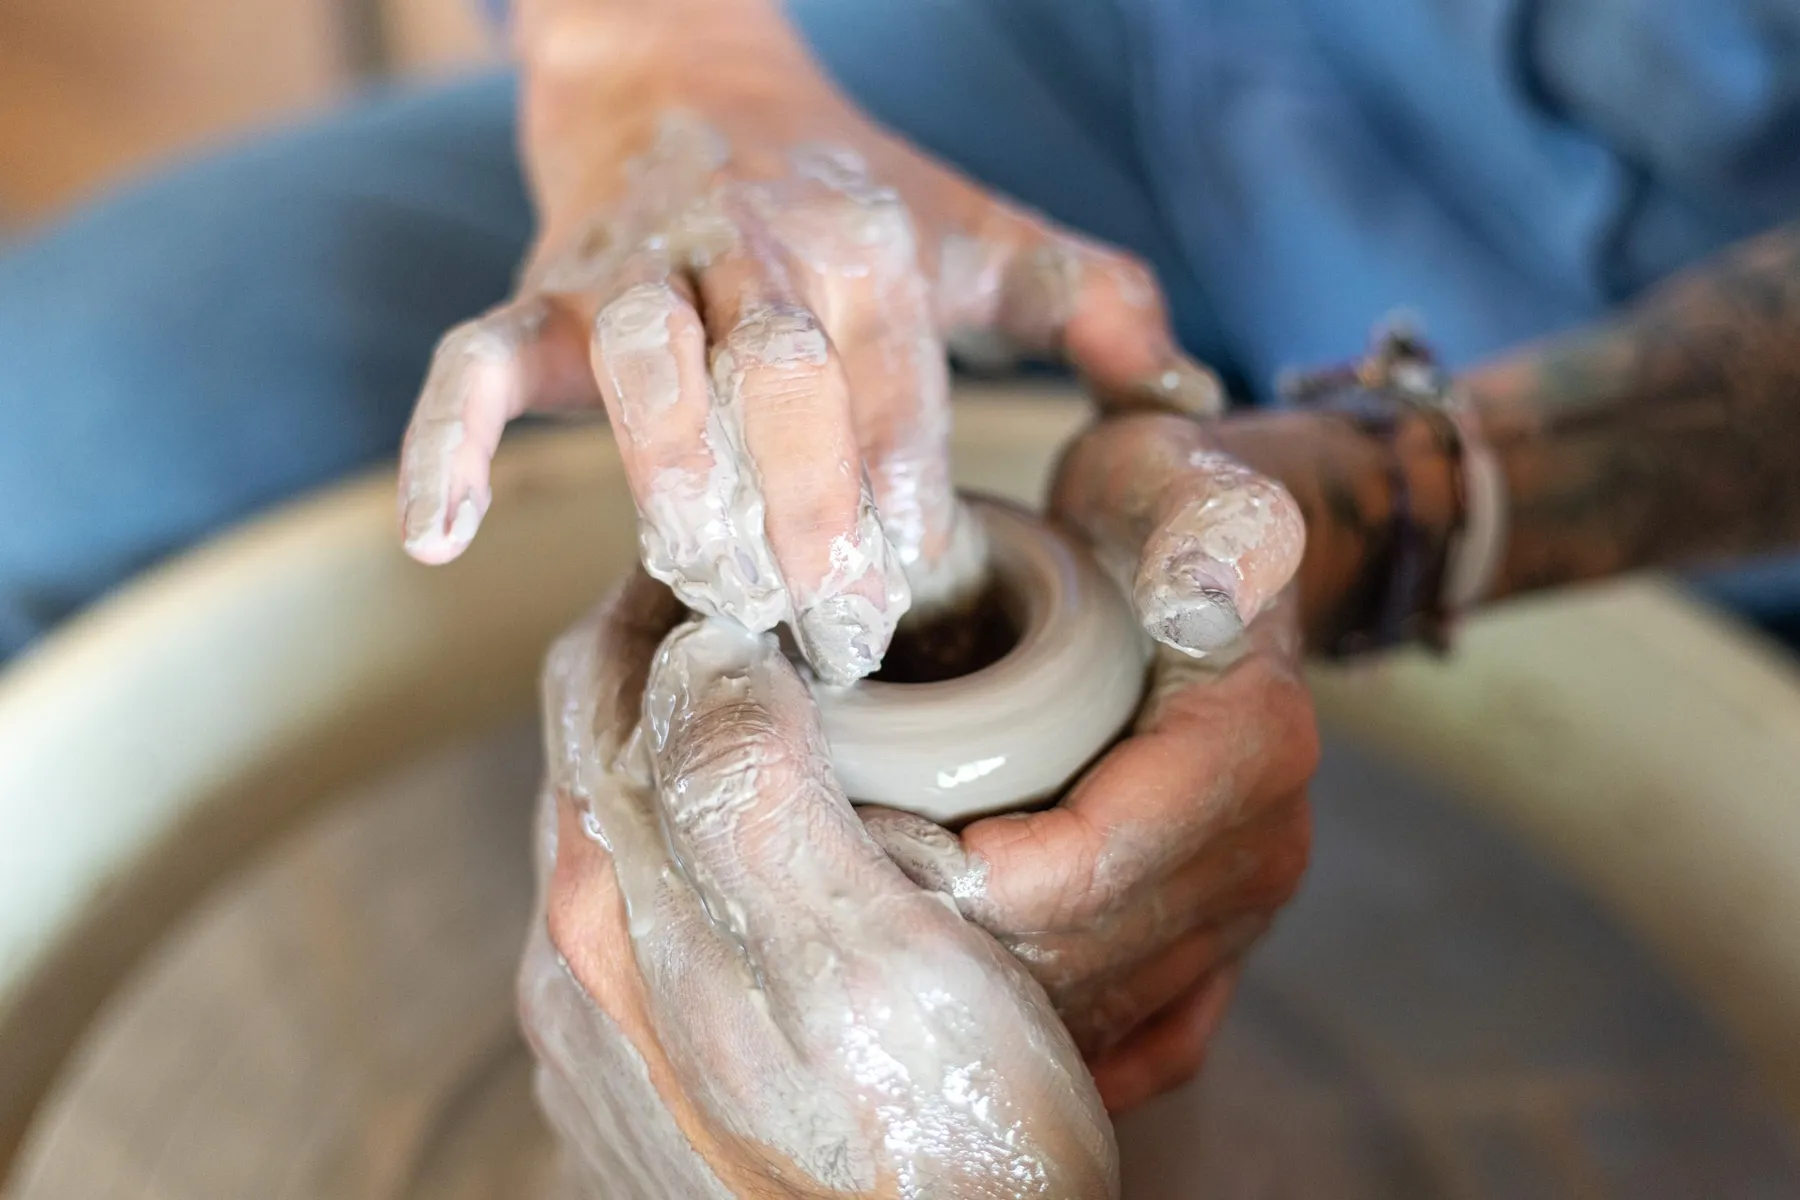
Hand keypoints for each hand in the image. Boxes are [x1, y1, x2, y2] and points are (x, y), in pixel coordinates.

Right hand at [396, 0, 1218, 684]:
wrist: (687, 83)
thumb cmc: (848, 195)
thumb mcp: (977, 233)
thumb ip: (1088, 301)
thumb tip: (1185, 390)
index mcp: (860, 239)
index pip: (888, 372)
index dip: (899, 482)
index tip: (910, 592)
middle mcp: (747, 242)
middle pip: (774, 373)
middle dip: (803, 508)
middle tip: (828, 639)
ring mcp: (632, 268)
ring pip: (641, 368)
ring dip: (668, 485)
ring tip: (702, 596)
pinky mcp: (540, 296)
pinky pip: (474, 361)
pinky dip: (449, 439)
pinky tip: (442, 539)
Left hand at [521, 571, 1118, 1197]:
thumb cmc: (938, 1164)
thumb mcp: (872, 960)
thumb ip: (756, 792)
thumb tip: (696, 649)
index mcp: (617, 909)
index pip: (598, 678)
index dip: (671, 587)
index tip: (753, 542)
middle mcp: (580, 968)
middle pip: (597, 750)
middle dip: (672, 655)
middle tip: (780, 603)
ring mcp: (606, 1036)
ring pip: (624, 833)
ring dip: (690, 748)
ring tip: (799, 708)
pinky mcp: (649, 1084)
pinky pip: (653, 919)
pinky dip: (704, 846)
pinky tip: (793, 853)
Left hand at [860, 414, 1317, 1113]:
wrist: (1201, 568)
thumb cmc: (1162, 513)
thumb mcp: (1181, 484)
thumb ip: (1207, 523)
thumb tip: (1198, 595)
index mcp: (1252, 753)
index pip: (1087, 865)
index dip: (958, 877)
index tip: (850, 842)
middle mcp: (1258, 857)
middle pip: (1077, 960)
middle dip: (948, 944)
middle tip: (821, 904)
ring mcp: (1234, 920)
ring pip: (1091, 1014)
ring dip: (974, 999)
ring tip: (859, 946)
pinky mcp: (1205, 956)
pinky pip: (1127, 1042)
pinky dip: (1037, 1041)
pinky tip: (951, 1023)